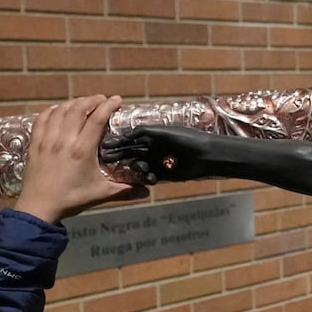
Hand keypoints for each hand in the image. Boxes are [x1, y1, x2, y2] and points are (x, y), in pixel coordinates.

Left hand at [16, 95, 147, 223]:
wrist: (39, 207)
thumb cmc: (71, 200)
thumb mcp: (100, 194)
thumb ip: (124, 191)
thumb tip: (146, 191)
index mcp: (82, 150)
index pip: (97, 119)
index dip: (108, 106)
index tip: (117, 100)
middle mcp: (64, 140)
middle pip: (78, 109)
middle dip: (92, 100)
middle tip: (102, 100)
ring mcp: (47, 140)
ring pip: (60, 111)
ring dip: (73, 103)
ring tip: (83, 103)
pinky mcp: (35, 143)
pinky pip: (42, 119)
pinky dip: (52, 110)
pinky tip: (58, 110)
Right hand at [101, 126, 219, 182]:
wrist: (206, 155)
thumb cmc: (186, 139)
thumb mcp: (161, 132)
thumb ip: (142, 132)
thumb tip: (123, 135)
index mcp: (152, 136)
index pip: (130, 140)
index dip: (117, 143)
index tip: (104, 146)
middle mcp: (153, 149)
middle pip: (132, 153)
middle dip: (120, 156)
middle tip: (106, 159)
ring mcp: (158, 162)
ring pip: (139, 166)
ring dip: (136, 168)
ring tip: (139, 168)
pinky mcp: (164, 175)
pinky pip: (150, 177)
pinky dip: (146, 178)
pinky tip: (148, 177)